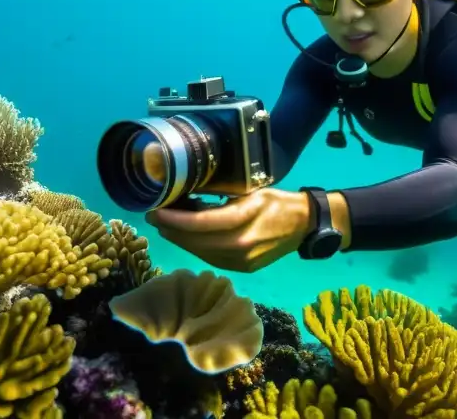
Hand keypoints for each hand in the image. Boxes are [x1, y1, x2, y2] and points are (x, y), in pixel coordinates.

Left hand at [145, 188, 311, 272]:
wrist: (303, 225)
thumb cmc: (276, 201)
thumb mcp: (248, 189)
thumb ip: (218, 193)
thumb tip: (186, 188)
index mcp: (243, 219)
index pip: (200, 222)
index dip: (174, 219)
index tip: (155, 211)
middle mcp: (240, 245)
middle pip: (195, 240)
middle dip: (171, 229)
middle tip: (153, 215)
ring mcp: (240, 261)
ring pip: (200, 252)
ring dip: (180, 239)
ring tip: (165, 224)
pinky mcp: (241, 268)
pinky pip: (210, 257)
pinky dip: (195, 246)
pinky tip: (186, 235)